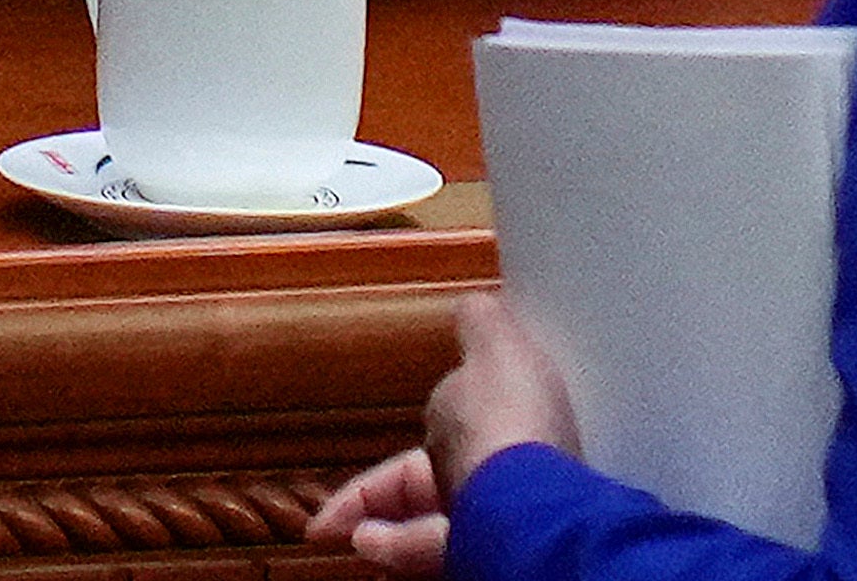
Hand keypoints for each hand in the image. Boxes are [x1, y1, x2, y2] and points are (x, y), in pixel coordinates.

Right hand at [310, 287, 585, 561]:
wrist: (520, 506)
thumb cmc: (504, 425)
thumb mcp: (495, 349)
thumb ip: (482, 324)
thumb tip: (475, 303)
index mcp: (517, 420)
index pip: (457, 425)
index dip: (418, 426)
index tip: (389, 426)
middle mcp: (509, 475)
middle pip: (433, 483)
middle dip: (381, 494)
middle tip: (336, 511)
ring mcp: (494, 520)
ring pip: (426, 521)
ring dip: (379, 522)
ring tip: (345, 532)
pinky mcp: (480, 553)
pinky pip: (428, 550)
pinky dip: (393, 546)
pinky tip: (362, 542)